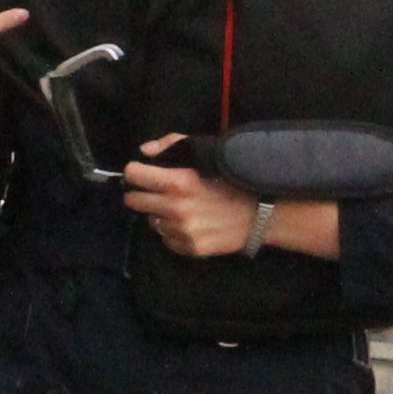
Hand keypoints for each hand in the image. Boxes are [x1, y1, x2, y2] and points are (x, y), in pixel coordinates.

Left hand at [123, 141, 257, 259]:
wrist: (259, 214)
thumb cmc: (230, 179)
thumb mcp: (203, 153)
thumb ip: (170, 145)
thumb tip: (144, 152)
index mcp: (178, 181)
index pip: (134, 175)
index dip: (135, 172)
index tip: (140, 173)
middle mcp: (176, 208)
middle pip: (133, 201)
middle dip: (139, 193)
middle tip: (153, 191)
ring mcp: (182, 231)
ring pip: (151, 221)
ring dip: (159, 213)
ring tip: (179, 207)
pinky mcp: (189, 248)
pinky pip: (166, 238)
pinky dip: (172, 231)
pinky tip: (189, 222)